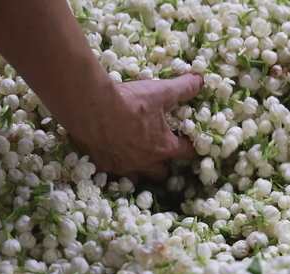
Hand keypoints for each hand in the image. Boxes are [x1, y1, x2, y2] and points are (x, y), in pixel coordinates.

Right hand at [68, 73, 202, 180]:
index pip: (186, 153)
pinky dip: (115, 165)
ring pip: (136, 177)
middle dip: (164, 164)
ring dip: (139, 169)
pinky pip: (112, 172)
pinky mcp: (101, 165)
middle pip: (161, 173)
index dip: (191, 147)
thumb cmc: (129, 102)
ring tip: (136, 156)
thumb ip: (183, 88)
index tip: (189, 141)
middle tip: (161, 151)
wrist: (89, 107)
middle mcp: (144, 163)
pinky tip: (110, 153)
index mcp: (163, 147)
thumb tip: (200, 80)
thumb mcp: (160, 92)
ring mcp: (122, 167)